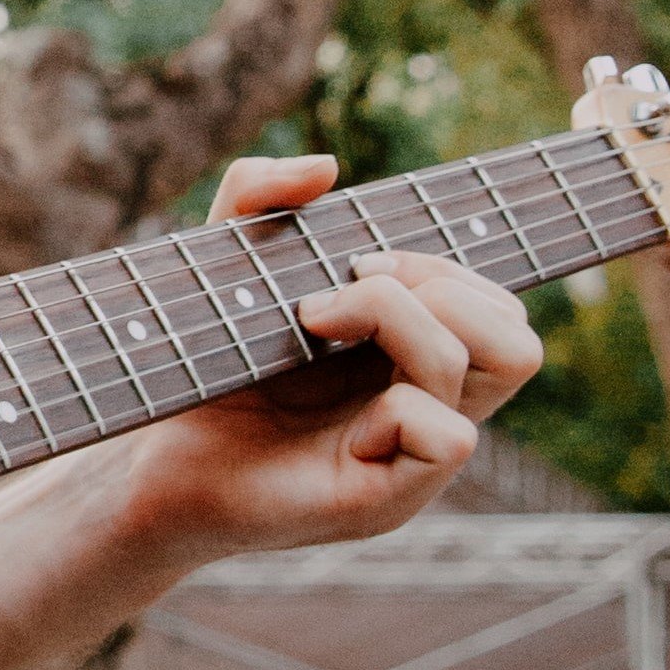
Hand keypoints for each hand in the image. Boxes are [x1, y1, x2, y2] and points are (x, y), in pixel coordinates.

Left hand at [114, 156, 542, 559]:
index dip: (440, 264)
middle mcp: (427, 410)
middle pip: (517, 332)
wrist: (152, 462)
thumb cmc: (201, 373)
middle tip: (339, 292)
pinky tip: (331, 421)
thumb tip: (327, 168)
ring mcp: (416, 462)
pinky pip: (450, 437)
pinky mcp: (389, 502)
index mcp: (411, 363)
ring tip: (314, 324)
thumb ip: (257, 196)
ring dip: (403, 319)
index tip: (354, 261)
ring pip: (498, 363)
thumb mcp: (225, 265)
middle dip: (435, 281)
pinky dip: (394, 407)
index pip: (496, 306)